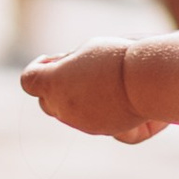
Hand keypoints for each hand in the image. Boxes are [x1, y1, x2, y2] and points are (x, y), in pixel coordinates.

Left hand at [19, 44, 162, 142]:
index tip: (51, 60)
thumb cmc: (118, 57)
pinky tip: (113, 94)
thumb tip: (61, 70)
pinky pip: (89, 119)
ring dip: (75, 97)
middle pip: (46, 101)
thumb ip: (68, 62)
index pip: (29, 80)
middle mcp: (63, 107)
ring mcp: (81, 122)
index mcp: (54, 83)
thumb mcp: (88, 49)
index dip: (37, 69)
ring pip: (67, 113)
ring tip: (100, 78)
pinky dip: (94, 108)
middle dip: (56, 86)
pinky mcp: (102, 129)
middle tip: (77, 69)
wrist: (149, 80)